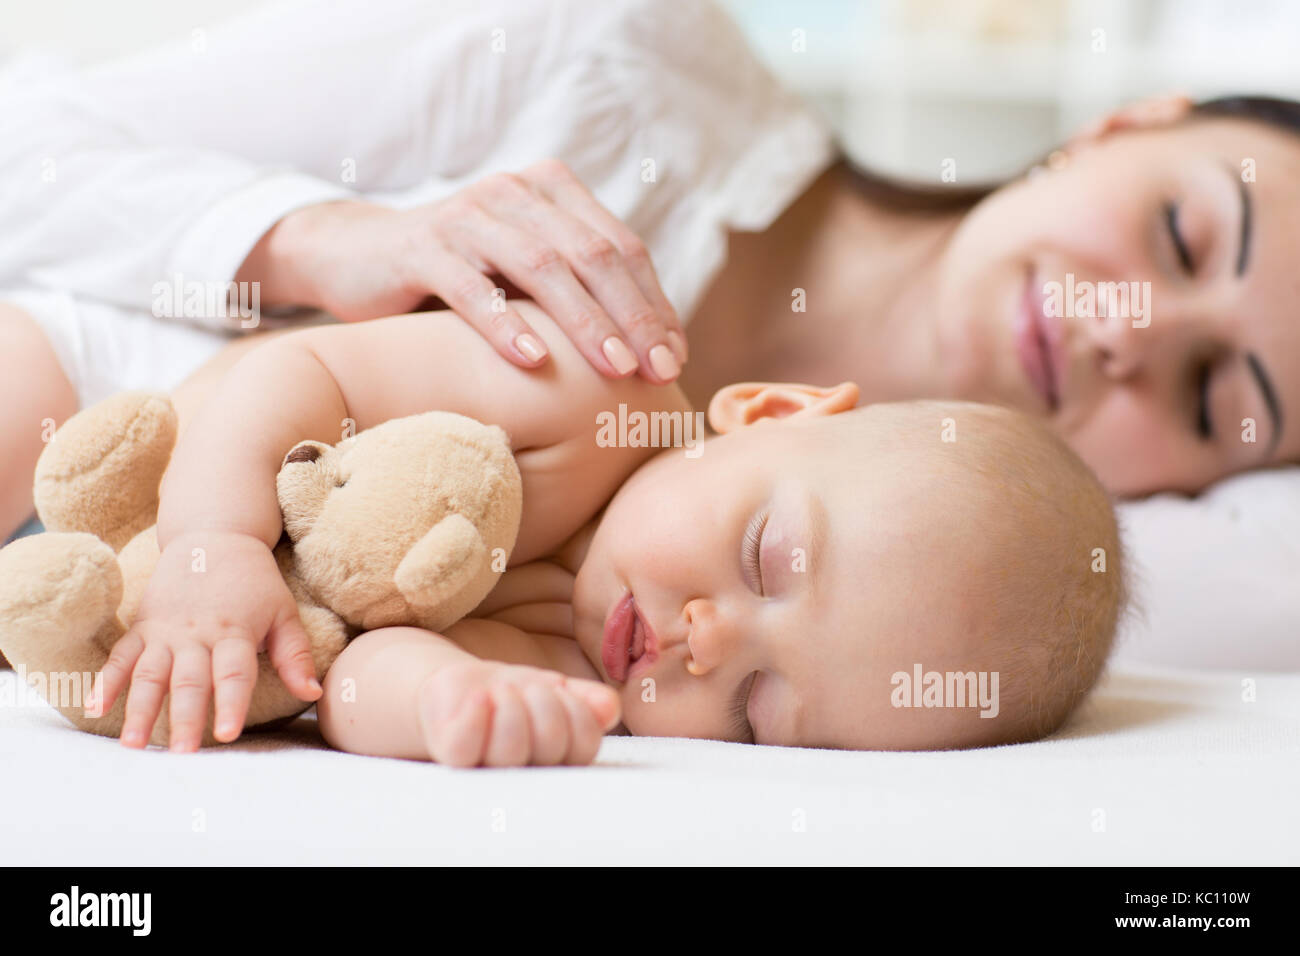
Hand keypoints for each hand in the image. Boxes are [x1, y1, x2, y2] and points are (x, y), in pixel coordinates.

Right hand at [88, 531, 321, 750]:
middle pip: (190, 681)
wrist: (215, 536)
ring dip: (140, 710)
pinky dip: (107, 681)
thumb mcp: (284, 613)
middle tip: (182, 754)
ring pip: (151, 674)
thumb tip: (314, 694)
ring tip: (134, 745)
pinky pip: (122, 656)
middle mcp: (198, 635)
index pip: (234, 673)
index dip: (231, 703)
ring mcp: (166, 631)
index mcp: (235, 632)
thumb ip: (295, 655)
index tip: (228, 734)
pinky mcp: (143, 626)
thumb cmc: (255, 583)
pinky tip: (95, 708)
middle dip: (186, 718)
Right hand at [243, 159, 686, 382]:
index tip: (675, 359)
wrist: (361, 256)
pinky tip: (534, 361)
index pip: (621, 248)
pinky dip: (506, 325)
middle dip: (633, 317)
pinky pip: (472, 288)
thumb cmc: (463, 277)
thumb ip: (579, 292)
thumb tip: (656, 350)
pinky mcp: (423, 247)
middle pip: (593, 255)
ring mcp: (468, 216)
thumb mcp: (527, 276)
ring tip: (615, 370)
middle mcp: (515, 192)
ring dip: (585, 323)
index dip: (653, 304)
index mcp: (552, 191)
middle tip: (658, 372)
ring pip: (542, 268)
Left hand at [416, 659, 620, 766]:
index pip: (584, 744)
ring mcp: (485, 769)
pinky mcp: (452, 756)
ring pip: (510, 747)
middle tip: (528, 689)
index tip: (560, 692)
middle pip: (551, 743)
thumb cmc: (513, 695)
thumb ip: (587, 700)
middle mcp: (523, 775)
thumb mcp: (555, 691)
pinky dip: (476, 713)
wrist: (458, 691)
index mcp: (556, 761)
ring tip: (502, 691)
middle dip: (545, 702)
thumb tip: (609, 708)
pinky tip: (481, 697)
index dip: (578, 712)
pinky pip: (465, 743)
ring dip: (511, 703)